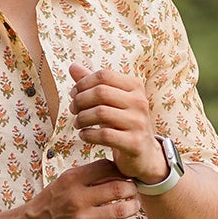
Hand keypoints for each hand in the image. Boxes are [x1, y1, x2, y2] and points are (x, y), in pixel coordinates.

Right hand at [19, 158, 139, 218]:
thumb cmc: (48, 205)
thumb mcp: (63, 183)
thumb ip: (86, 177)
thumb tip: (117, 171)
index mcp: (71, 179)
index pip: (107, 166)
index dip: (121, 171)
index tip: (124, 177)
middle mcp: (77, 197)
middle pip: (120, 187)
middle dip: (132, 189)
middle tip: (133, 192)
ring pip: (122, 210)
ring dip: (132, 208)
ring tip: (131, 207)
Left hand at [69, 63, 167, 183]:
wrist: (145, 153)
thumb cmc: (124, 122)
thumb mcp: (112, 101)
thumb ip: (94, 84)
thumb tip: (73, 65)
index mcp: (135, 86)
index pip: (103, 75)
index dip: (83, 83)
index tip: (74, 94)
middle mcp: (140, 102)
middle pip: (100, 92)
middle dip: (80, 101)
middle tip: (73, 110)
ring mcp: (139, 122)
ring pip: (100, 113)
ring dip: (82, 119)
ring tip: (77, 123)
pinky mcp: (134, 143)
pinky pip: (104, 135)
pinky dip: (88, 135)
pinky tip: (84, 136)